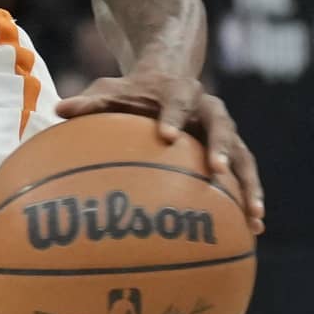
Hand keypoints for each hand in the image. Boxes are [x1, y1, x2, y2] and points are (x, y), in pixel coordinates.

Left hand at [55, 72, 266, 233]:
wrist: (171, 82)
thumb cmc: (136, 92)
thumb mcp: (112, 91)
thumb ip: (91, 101)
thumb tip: (59, 109)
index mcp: (181, 92)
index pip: (178, 101)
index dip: (173, 116)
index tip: (165, 135)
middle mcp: (210, 110)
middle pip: (223, 126)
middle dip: (223, 148)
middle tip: (218, 170)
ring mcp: (226, 133)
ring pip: (244, 157)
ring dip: (250, 185)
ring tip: (254, 216)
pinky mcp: (232, 154)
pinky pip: (245, 177)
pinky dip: (248, 200)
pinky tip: (253, 231)